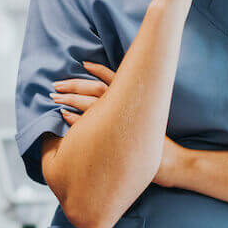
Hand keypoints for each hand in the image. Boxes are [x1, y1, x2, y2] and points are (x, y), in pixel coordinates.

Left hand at [53, 62, 186, 186]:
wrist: (173, 164)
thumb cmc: (159, 145)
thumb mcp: (149, 119)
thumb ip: (132, 108)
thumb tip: (116, 103)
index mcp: (135, 99)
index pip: (114, 78)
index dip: (98, 70)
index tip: (83, 64)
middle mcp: (128, 106)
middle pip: (96, 88)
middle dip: (74, 85)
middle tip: (56, 85)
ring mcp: (122, 122)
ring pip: (90, 103)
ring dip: (70, 99)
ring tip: (54, 98)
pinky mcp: (115, 138)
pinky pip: (90, 125)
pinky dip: (76, 119)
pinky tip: (64, 115)